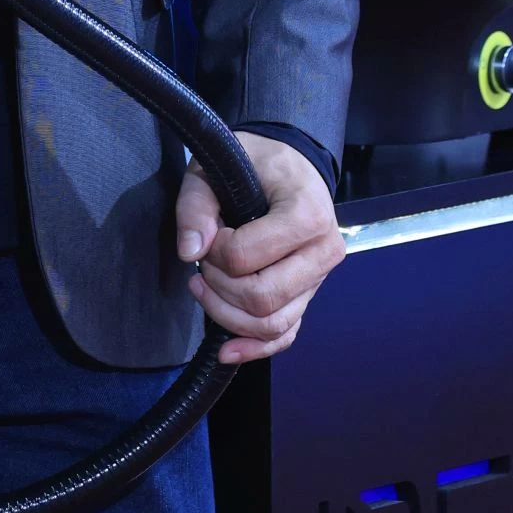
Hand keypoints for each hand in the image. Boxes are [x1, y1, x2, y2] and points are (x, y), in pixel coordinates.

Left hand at [175, 133, 344, 364]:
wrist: (290, 165)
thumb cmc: (255, 163)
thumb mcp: (215, 168)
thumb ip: (196, 205)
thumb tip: (189, 252)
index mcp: (306, 213)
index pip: (246, 256)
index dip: (214, 251)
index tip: (209, 232)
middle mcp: (323, 250)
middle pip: (262, 299)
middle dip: (219, 287)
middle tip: (204, 261)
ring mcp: (319, 279)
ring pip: (272, 324)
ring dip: (227, 315)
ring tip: (203, 285)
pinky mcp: (308, 296)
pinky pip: (285, 335)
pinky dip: (254, 347)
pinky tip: (226, 350)